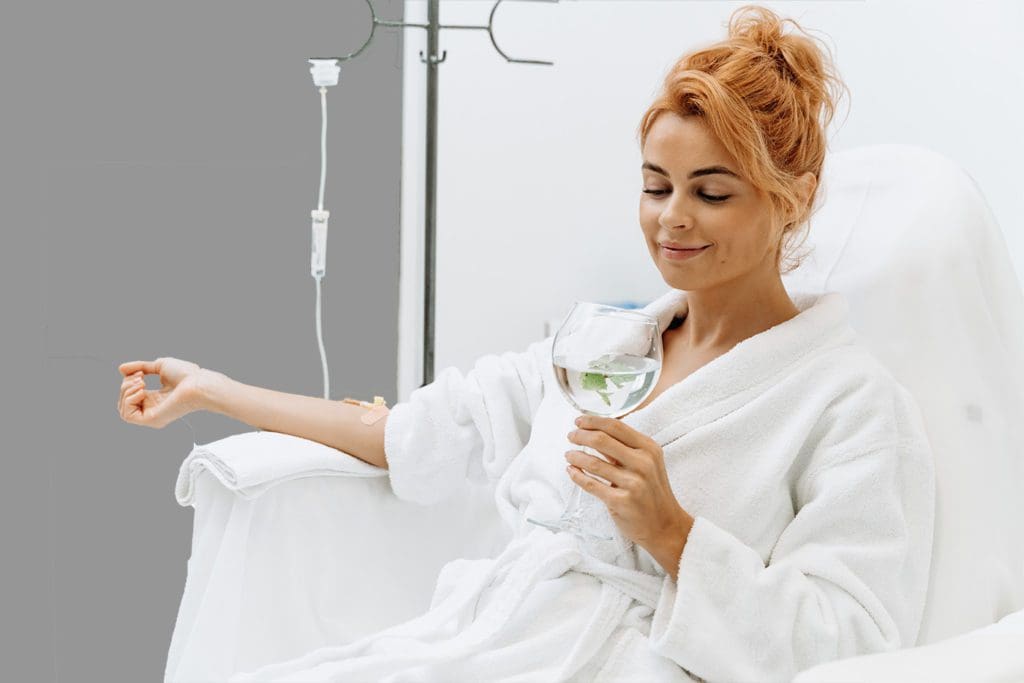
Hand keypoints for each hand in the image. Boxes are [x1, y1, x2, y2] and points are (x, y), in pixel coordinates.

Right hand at [116, 357, 203, 428]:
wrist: (197, 382)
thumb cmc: (186, 374)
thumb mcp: (159, 366)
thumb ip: (139, 367)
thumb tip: (121, 369)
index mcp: (155, 398)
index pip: (130, 395)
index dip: (128, 382)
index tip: (140, 373)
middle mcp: (152, 408)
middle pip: (123, 401)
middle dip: (126, 386)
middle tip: (140, 377)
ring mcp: (152, 415)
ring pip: (123, 409)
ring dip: (126, 392)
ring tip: (141, 383)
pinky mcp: (152, 419)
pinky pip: (128, 415)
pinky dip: (129, 400)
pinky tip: (142, 392)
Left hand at [566, 415, 692, 553]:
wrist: (665, 526)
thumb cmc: (652, 492)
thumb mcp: (648, 463)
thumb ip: (625, 448)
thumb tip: (595, 431)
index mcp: (649, 449)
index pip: (616, 427)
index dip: (593, 421)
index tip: (579, 421)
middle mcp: (643, 463)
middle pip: (602, 440)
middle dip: (581, 436)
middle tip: (570, 436)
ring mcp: (633, 483)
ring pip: (593, 463)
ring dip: (576, 456)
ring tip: (569, 455)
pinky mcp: (621, 501)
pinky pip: (592, 485)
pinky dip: (577, 476)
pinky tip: (571, 471)